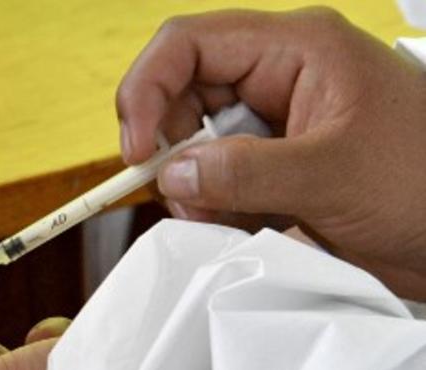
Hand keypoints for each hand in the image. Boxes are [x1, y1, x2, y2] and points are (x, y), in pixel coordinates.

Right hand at [117, 8, 425, 299]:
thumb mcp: (333, 175)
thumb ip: (245, 173)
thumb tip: (173, 175)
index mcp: (296, 50)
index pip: (188, 44)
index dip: (147, 91)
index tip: (137, 151)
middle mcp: (279, 77)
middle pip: (182, 94)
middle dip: (170, 149)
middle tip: (181, 198)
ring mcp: (276, 123)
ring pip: (194, 141)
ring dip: (191, 186)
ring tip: (221, 219)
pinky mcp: (275, 164)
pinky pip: (217, 176)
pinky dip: (212, 205)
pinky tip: (238, 224)